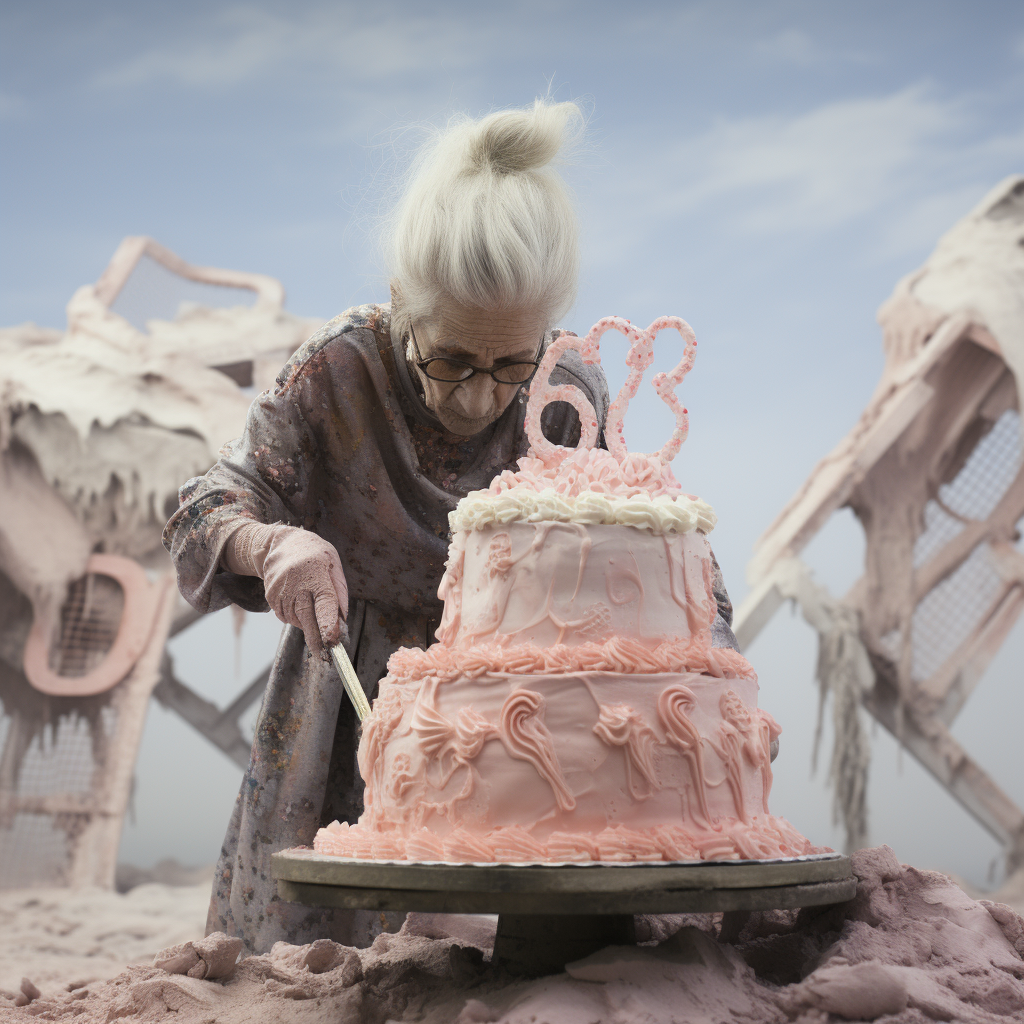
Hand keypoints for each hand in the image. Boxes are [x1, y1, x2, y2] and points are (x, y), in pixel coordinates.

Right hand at [224, 522, 347, 655]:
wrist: (282, 542)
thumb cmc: (315, 554)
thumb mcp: (334, 565)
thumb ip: (340, 592)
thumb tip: (342, 620)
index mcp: (317, 573)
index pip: (324, 601)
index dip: (328, 622)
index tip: (331, 639)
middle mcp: (297, 583)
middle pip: (307, 618)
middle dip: (316, 639)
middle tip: (324, 655)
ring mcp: (281, 590)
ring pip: (296, 619)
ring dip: (306, 623)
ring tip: (311, 607)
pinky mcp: (270, 595)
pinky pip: (284, 616)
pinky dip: (294, 617)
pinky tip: (298, 603)